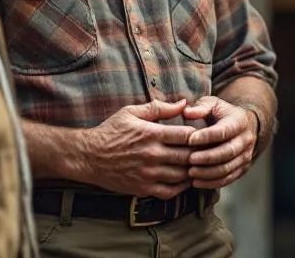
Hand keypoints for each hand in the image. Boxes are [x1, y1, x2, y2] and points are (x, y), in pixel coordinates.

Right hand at [78, 100, 196, 198]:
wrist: (88, 156)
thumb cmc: (111, 132)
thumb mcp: (131, 112)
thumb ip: (159, 107)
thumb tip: (183, 103)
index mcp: (151, 134)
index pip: (187, 136)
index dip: (199, 135)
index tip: (201, 134)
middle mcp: (152, 155)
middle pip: (189, 156)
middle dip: (200, 154)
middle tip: (205, 151)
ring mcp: (148, 174)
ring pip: (182, 175)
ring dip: (192, 171)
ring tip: (196, 165)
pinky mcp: (143, 188)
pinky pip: (170, 192)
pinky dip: (181, 187)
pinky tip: (183, 179)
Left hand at [183, 96, 257, 189]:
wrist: (243, 126)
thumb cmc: (222, 114)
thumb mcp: (213, 104)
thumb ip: (200, 107)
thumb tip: (187, 112)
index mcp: (239, 121)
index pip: (223, 131)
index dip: (207, 136)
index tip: (190, 139)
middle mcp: (246, 139)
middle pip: (227, 152)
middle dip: (207, 157)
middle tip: (189, 159)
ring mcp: (245, 156)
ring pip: (228, 168)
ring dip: (208, 173)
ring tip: (190, 172)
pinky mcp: (242, 169)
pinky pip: (228, 179)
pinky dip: (211, 183)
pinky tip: (196, 182)